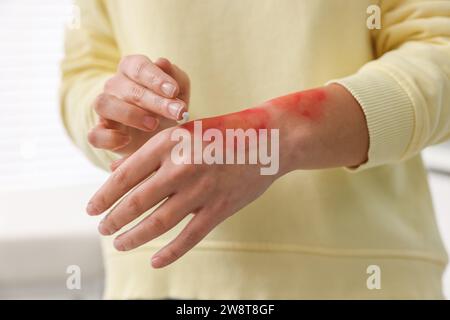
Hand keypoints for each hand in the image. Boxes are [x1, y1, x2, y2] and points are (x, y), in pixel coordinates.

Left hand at [86, 84, 367, 267]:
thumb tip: (115, 171)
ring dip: (135, 236)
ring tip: (119, 244)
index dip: (104, 195)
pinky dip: (170, 252)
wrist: (271, 137)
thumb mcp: (184, 132)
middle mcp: (183, 164)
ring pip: (159, 221)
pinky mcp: (222, 207)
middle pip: (138, 201)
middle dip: (114, 219)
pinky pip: (190, 236)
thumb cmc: (223, 133)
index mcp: (170, 141)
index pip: (126, 174)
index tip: (91, 209)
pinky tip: (155, 260)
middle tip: (102, 230)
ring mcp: (203, 188)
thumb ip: (151, 153)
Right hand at [88, 55, 189, 161]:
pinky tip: (127, 140)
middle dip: (155, 101)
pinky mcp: (101, 133)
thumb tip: (162, 62)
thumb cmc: (168, 108)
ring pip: (104, 104)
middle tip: (177, 112)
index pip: (138, 66)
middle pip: (128, 88)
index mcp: (132, 70)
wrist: (160, 138)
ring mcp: (104, 109)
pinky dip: (109, 138)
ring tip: (153, 124)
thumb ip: (177, 78)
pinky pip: (95, 134)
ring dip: (130, 114)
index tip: (173, 91)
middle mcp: (114, 86)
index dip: (156, 78)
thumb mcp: (180, 94)